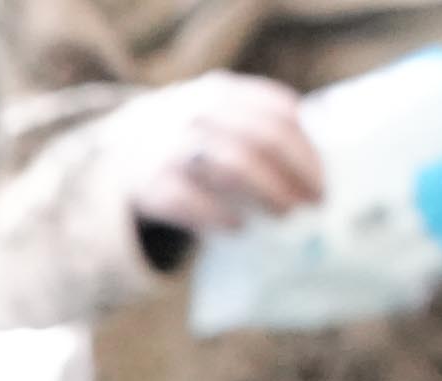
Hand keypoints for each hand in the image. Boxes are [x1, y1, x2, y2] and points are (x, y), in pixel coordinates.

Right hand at [112, 73, 324, 238]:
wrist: (119, 153)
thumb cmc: (188, 140)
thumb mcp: (217, 115)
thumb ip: (259, 125)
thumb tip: (316, 161)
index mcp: (221, 92)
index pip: (279, 115)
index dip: (307, 150)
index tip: (323, 180)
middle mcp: (197, 113)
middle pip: (263, 141)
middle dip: (296, 174)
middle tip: (314, 202)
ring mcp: (172, 146)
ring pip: (234, 168)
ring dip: (269, 192)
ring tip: (285, 213)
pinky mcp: (152, 183)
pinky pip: (194, 201)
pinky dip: (221, 216)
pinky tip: (239, 227)